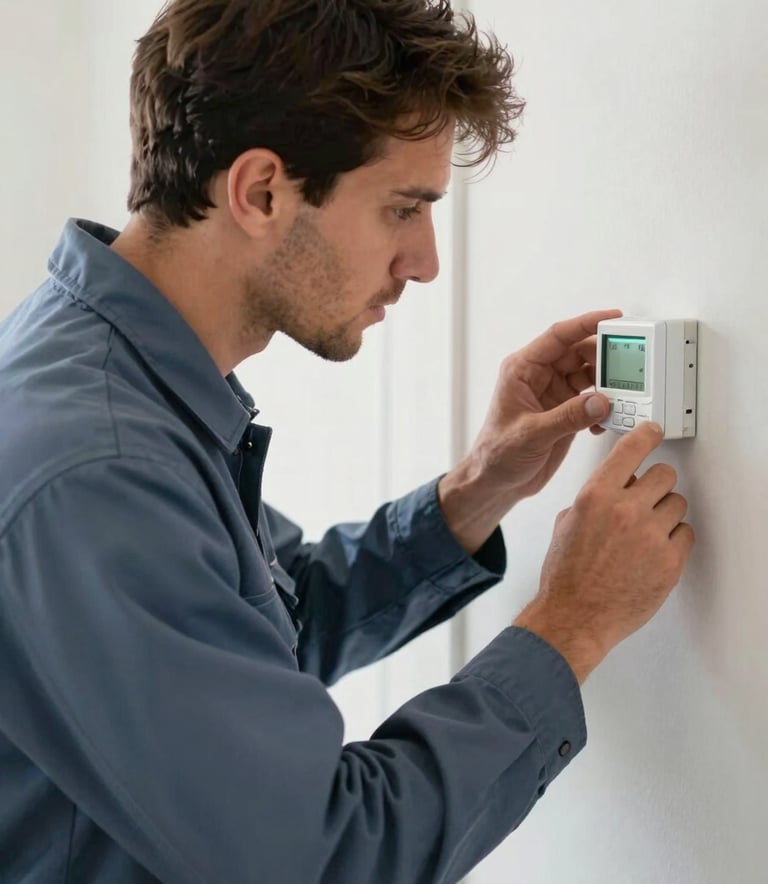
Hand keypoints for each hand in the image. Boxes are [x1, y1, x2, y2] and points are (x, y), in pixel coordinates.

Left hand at [466, 309, 621, 502]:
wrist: (496, 483)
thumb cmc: (496, 455)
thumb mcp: (531, 434)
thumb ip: (567, 417)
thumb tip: (600, 401)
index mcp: (522, 370)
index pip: (558, 336)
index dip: (586, 323)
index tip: (613, 318)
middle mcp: (539, 377)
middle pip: (578, 353)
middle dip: (603, 356)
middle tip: (627, 362)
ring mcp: (553, 394)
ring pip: (588, 375)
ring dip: (607, 384)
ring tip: (622, 394)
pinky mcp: (565, 413)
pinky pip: (592, 399)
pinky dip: (603, 407)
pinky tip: (606, 421)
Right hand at [514, 422, 695, 682]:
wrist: (574, 616)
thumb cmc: (565, 576)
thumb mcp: (566, 524)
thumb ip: (593, 499)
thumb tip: (613, 488)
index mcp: (596, 496)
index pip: (632, 448)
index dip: (647, 436)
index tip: (653, 432)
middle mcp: (625, 510)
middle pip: (664, 475)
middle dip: (655, 486)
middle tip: (645, 500)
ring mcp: (650, 536)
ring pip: (677, 504)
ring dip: (664, 514)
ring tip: (645, 533)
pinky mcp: (669, 561)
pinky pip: (685, 534)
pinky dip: (673, 540)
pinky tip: (654, 550)